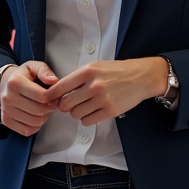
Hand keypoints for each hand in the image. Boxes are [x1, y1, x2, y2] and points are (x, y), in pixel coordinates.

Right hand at [0, 61, 58, 136]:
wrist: (5, 83)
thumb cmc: (23, 76)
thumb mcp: (34, 66)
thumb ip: (45, 71)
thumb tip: (54, 81)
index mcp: (15, 82)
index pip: (41, 96)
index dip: (53, 98)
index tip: (55, 96)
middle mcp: (8, 97)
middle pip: (38, 110)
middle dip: (49, 108)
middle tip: (50, 103)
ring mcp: (6, 110)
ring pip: (34, 122)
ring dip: (43, 117)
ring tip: (43, 108)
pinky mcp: (6, 121)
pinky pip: (27, 131)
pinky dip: (35, 126)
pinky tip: (35, 116)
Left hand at [45, 57, 167, 126]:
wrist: (140, 77)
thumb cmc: (116, 71)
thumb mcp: (96, 67)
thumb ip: (78, 78)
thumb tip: (58, 91)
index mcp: (88, 71)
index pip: (60, 86)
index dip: (51, 95)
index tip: (47, 100)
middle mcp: (93, 85)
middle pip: (65, 103)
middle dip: (64, 106)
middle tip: (70, 103)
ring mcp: (102, 99)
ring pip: (76, 114)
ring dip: (77, 112)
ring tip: (85, 105)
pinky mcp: (110, 111)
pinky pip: (88, 121)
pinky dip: (87, 119)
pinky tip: (93, 111)